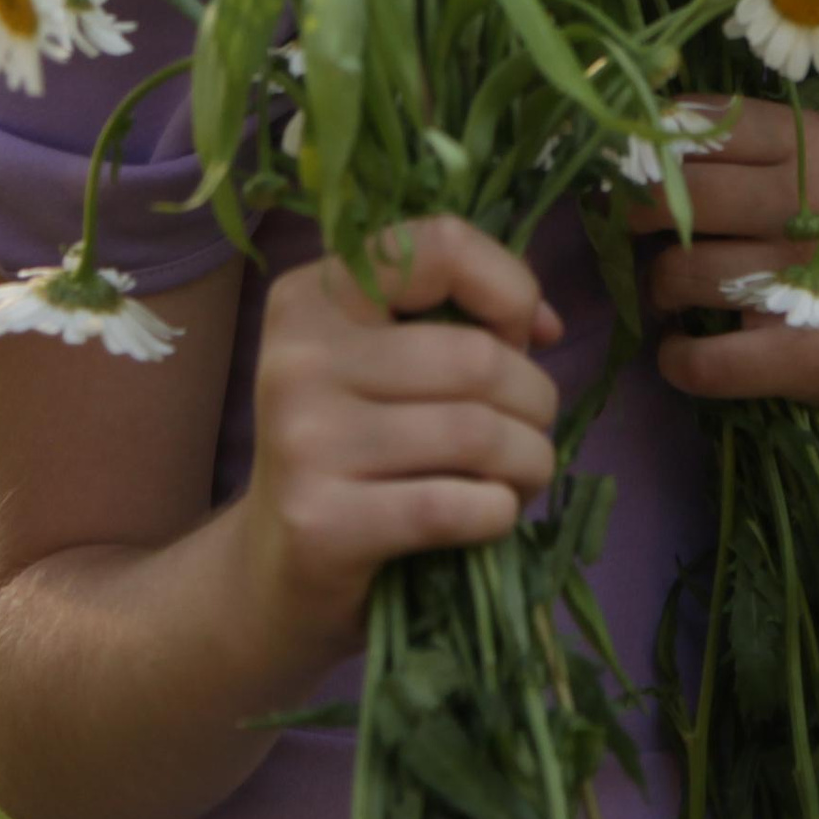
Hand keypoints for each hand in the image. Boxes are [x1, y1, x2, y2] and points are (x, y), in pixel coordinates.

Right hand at [238, 216, 564, 650]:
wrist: (271, 572)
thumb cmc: (358, 448)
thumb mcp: (392, 360)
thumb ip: (467, 319)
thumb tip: (547, 325)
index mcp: (314, 296)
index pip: (441, 246)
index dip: (511, 289)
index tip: (520, 338)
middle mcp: (298, 358)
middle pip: (478, 357)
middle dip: (535, 399)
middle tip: (530, 430)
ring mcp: (302, 441)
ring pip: (477, 432)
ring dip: (529, 460)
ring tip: (521, 475)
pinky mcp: (320, 524)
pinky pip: (456, 506)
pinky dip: (499, 512)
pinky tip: (489, 514)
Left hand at [634, 98, 818, 428]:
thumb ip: (760, 151)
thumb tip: (647, 139)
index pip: (704, 123)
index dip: (647, 145)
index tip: (627, 166)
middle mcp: (814, 204)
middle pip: (677, 196)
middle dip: (637, 216)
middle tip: (637, 232)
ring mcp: (811, 283)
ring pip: (680, 277)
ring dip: (660, 292)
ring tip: (678, 296)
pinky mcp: (807, 358)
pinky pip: (703, 361)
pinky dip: (676, 361)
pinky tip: (684, 353)